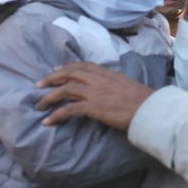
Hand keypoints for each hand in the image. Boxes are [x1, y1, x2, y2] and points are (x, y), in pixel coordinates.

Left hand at [36, 62, 153, 130]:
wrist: (149, 109)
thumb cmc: (144, 102)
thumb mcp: (129, 86)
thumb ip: (116, 85)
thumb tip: (112, 92)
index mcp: (108, 73)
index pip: (83, 66)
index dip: (67, 67)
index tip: (56, 69)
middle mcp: (98, 79)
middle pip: (69, 74)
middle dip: (51, 78)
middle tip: (39, 85)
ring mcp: (94, 92)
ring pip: (65, 89)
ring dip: (49, 97)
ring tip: (38, 105)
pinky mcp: (93, 107)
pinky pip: (69, 109)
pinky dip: (56, 114)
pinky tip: (48, 121)